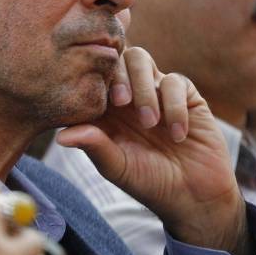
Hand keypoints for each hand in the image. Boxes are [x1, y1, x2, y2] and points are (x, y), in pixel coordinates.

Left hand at [55, 46, 249, 254]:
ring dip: (143, 88)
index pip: (90, 78)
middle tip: (122, 103)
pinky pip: (174, 81)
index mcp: (105, 108)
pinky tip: (177, 135)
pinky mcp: (185, 94)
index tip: (97, 103)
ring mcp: (155, 90)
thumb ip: (93, 146)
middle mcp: (127, 93)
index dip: (89, 80)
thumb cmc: (149, 182)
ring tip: (150, 123)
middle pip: (114, 59)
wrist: (194, 194)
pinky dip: (174, 107)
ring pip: (140, 59)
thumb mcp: (117, 167)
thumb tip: (61, 137)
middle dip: (117, 76)